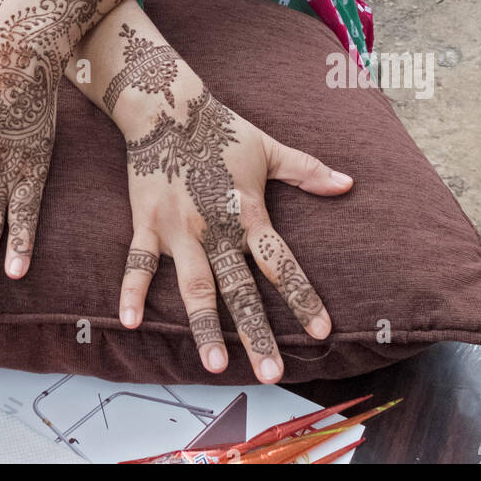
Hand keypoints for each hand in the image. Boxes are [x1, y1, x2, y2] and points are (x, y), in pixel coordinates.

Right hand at [115, 71, 352, 382]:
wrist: (166, 107)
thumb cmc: (221, 128)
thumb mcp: (268, 149)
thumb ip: (307, 171)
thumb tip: (349, 184)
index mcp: (248, 213)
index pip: (281, 263)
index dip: (302, 297)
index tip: (322, 330)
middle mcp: (215, 229)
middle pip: (240, 289)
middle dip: (257, 332)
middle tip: (271, 373)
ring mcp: (178, 229)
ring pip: (194, 287)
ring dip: (204, 327)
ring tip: (214, 364)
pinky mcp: (147, 223)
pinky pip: (138, 264)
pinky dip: (131, 293)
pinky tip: (131, 323)